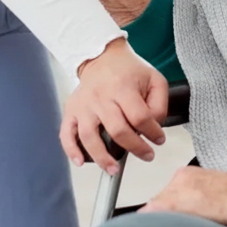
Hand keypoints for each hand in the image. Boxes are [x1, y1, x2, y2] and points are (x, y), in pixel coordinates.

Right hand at [61, 37, 167, 173]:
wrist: (102, 56)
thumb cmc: (130, 71)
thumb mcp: (154, 79)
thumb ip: (159, 103)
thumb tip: (154, 126)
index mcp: (123, 88)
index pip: (140, 117)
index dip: (153, 133)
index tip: (159, 140)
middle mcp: (101, 97)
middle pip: (117, 130)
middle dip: (135, 148)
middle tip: (146, 155)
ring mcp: (84, 105)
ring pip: (90, 137)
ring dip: (102, 158)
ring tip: (114, 170)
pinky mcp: (71, 110)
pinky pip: (66, 133)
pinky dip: (71, 150)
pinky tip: (80, 162)